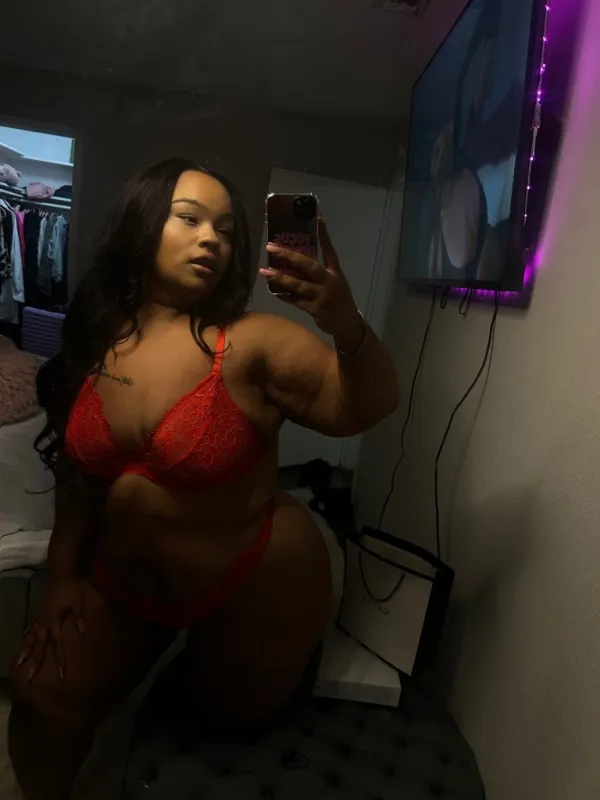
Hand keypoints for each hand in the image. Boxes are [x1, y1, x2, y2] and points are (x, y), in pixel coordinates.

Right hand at [17, 575, 85, 681]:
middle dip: (34, 662)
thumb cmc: (72, 586)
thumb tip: (83, 634)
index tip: (61, 675)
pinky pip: (31, 627)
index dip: (59, 660)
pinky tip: (24, 640)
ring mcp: (40, 616)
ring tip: (19, 663)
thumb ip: (79, 618)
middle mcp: (44, 622)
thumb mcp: (79, 602)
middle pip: (38, 645)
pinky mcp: (39, 611)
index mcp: (54, 621)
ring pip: (30, 637)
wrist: (62, 572)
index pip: (57, 645)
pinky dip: (26, 636)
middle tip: (27, 677)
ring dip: (26, 651)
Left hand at [260, 218, 363, 346]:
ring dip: (280, 277)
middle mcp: (328, 282)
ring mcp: (321, 296)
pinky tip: (273, 291)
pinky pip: (295, 300)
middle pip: (308, 265)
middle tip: (271, 247)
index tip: (319, 218)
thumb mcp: (336, 282)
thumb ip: (320, 271)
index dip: (324, 235)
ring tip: (265, 271)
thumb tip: (296, 260)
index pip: (330, 250)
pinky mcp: (314, 309)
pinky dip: (284, 295)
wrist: (347, 324)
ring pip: (298, 284)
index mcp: (335, 273)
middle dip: (289, 255)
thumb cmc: (338, 299)